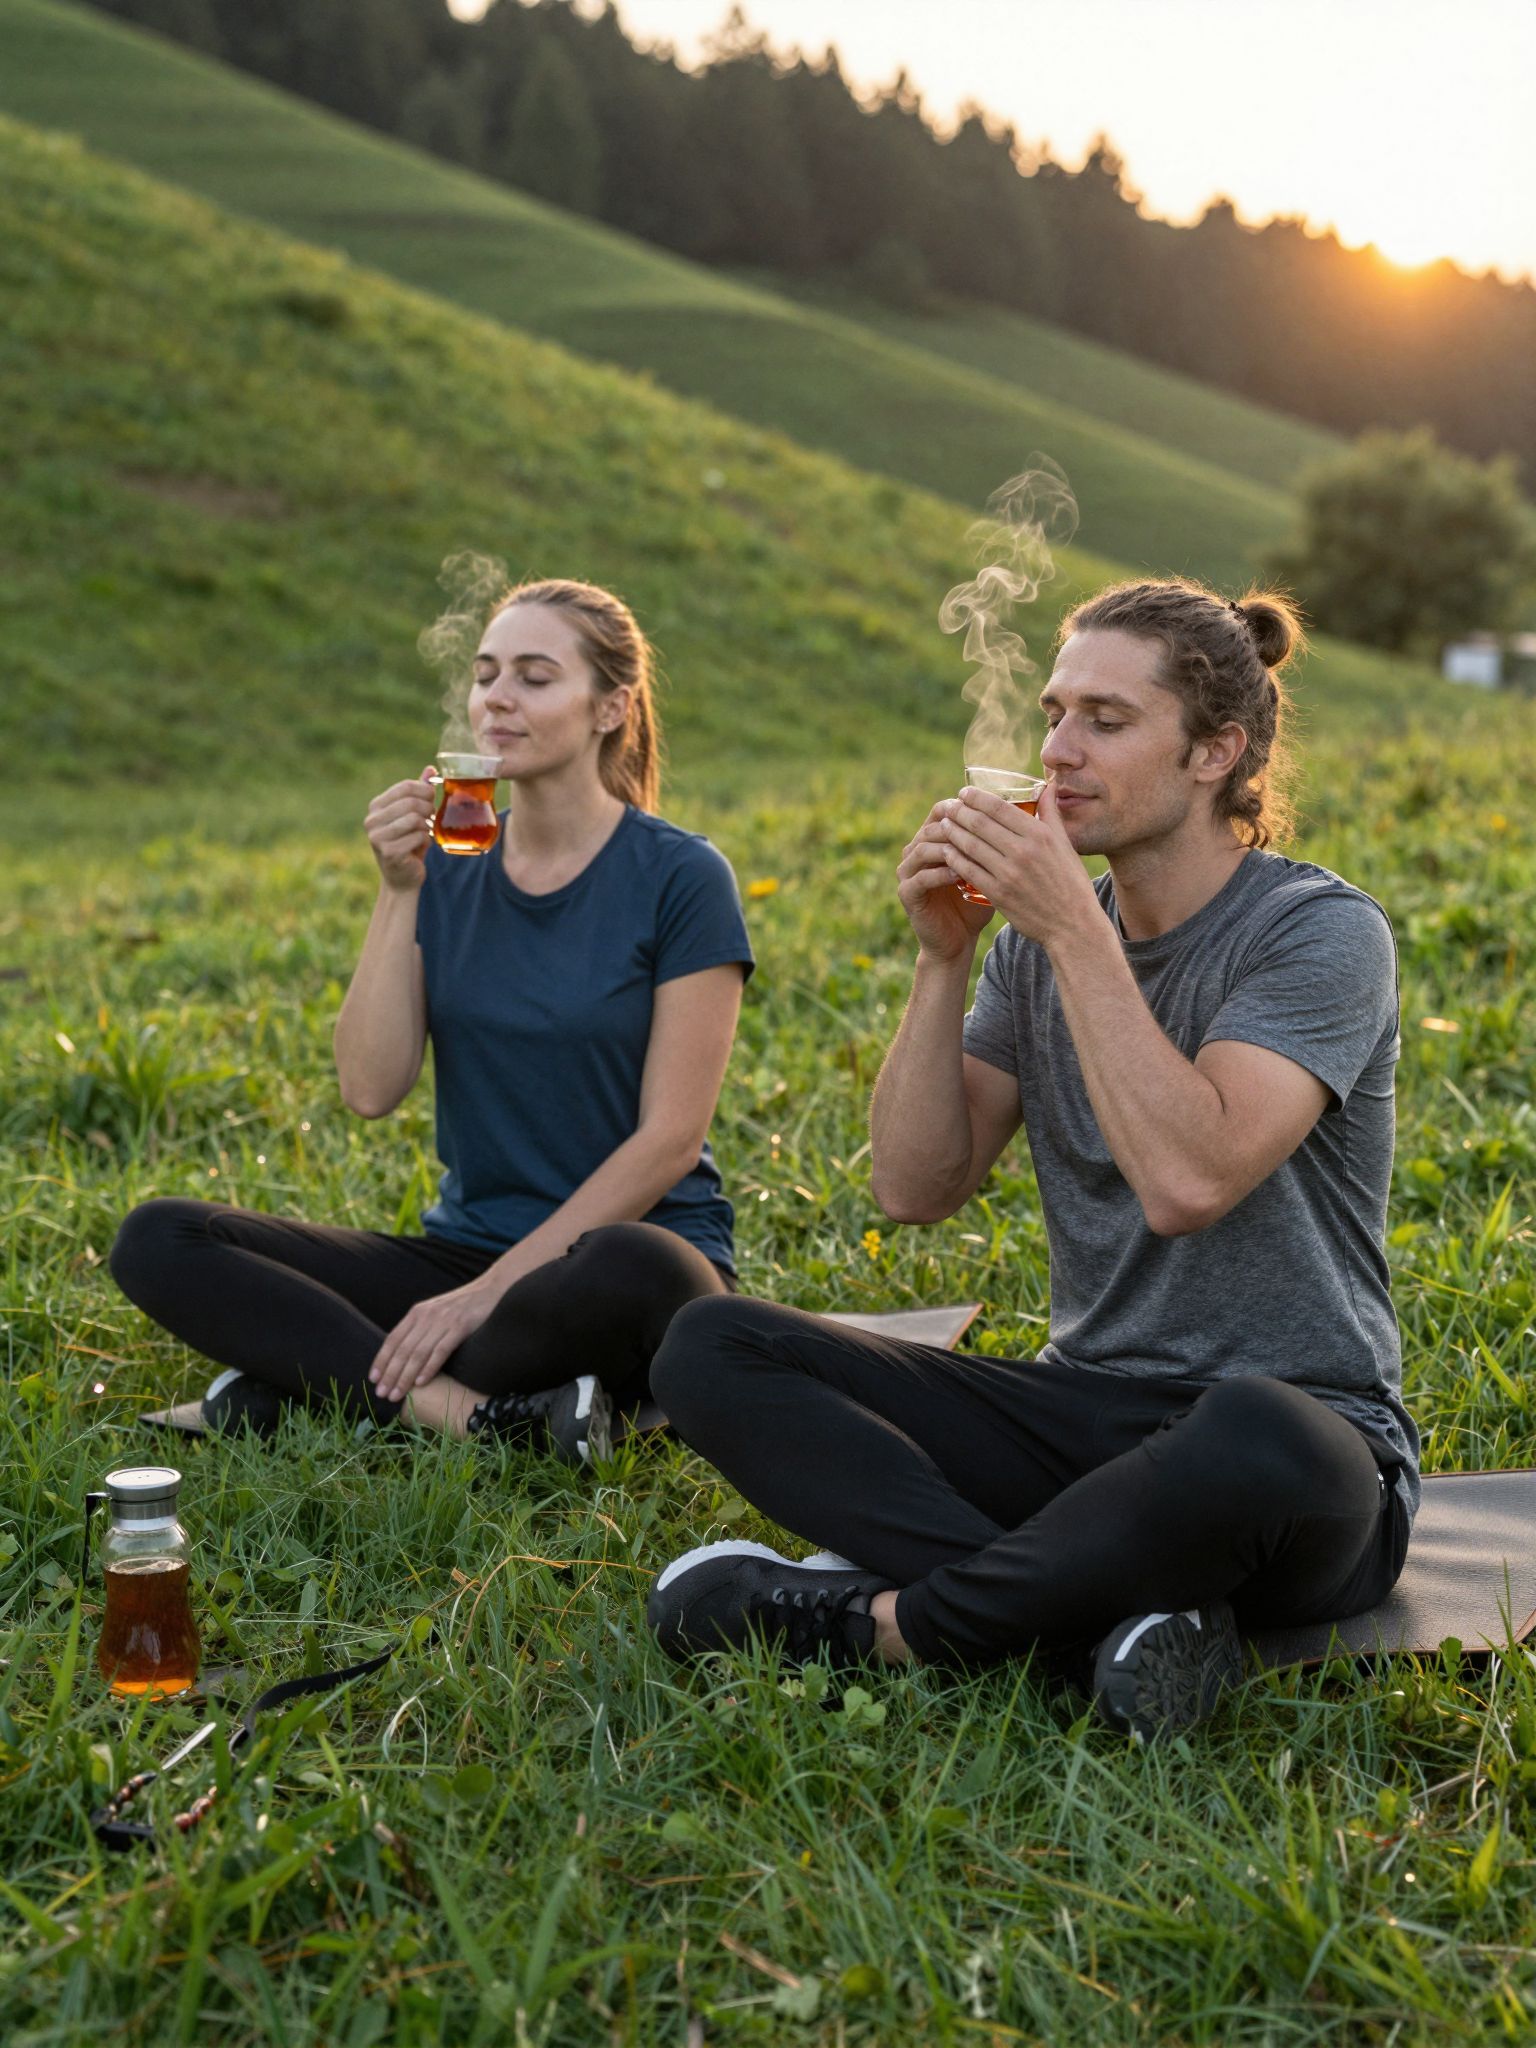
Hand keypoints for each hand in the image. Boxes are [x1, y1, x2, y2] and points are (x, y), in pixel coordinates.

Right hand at [365, 769, 436, 892]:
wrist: (403, 878)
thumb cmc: (409, 843)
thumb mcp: (414, 815)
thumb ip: (420, 793)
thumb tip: (431, 769)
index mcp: (376, 807)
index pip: (405, 787)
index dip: (425, 791)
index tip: (431, 801)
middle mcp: (371, 820)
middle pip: (411, 802)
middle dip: (428, 809)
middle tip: (430, 819)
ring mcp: (377, 837)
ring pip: (415, 819)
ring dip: (426, 826)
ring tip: (424, 833)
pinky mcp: (388, 852)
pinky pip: (418, 837)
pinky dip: (425, 841)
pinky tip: (419, 847)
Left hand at [369, 1281, 497, 1403]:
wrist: (492, 1289)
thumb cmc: (464, 1305)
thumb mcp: (437, 1311)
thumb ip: (421, 1327)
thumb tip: (405, 1354)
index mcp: (418, 1312)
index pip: (393, 1339)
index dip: (382, 1360)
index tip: (374, 1379)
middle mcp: (427, 1316)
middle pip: (403, 1349)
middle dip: (390, 1373)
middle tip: (383, 1393)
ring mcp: (444, 1321)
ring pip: (418, 1353)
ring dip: (405, 1376)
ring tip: (397, 1394)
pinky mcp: (461, 1327)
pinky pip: (441, 1351)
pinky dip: (429, 1368)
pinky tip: (421, 1382)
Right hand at [897, 799, 996, 960]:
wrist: (958, 939)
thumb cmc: (977, 901)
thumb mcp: (990, 868)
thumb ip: (1000, 842)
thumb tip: (1035, 812)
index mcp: (934, 839)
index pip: (942, 811)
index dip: (964, 806)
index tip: (990, 810)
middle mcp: (916, 850)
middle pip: (932, 826)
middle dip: (958, 825)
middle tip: (981, 825)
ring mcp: (908, 871)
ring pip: (923, 848)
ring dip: (948, 847)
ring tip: (973, 849)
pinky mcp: (907, 893)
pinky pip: (921, 878)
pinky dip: (941, 875)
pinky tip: (960, 876)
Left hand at [941, 781, 1098, 947]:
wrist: (1072, 925)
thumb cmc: (1070, 882)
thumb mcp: (1065, 844)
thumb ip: (1051, 813)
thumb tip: (1048, 785)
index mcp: (1039, 835)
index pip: (999, 808)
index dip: (977, 797)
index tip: (964, 792)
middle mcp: (1023, 851)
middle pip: (980, 824)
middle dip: (959, 812)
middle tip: (947, 806)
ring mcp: (1008, 874)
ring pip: (970, 845)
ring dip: (953, 832)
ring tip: (943, 825)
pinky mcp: (998, 894)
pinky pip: (969, 871)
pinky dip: (955, 859)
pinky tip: (947, 852)